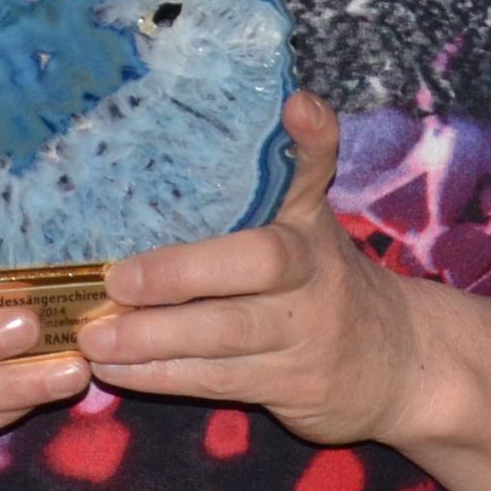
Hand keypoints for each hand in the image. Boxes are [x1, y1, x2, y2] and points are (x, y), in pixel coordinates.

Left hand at [76, 94, 414, 446]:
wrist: (396, 363)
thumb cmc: (324, 280)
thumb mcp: (309, 225)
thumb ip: (278, 177)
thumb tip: (254, 108)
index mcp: (311, 222)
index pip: (316, 170)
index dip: (312, 139)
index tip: (297, 106)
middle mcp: (313, 271)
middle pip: (260, 261)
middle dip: (184, 271)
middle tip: (118, 278)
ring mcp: (303, 331)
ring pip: (227, 334)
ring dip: (154, 337)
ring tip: (94, 335)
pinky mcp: (287, 384)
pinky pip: (216, 380)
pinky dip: (160, 376)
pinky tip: (112, 367)